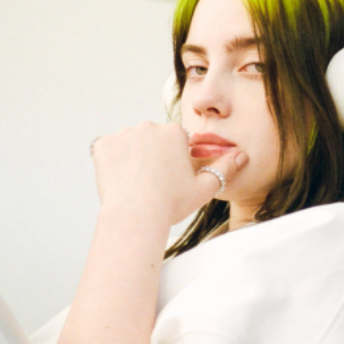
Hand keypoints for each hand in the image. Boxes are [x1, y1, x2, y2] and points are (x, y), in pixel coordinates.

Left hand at [90, 122, 247, 226]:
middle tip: (153, 183)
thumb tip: (241, 156)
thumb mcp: (204, 188)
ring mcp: (123, 134)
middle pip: (151, 138)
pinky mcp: (103, 145)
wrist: (136, 216)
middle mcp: (148, 126)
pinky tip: (121, 180)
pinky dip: (111, 162)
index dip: (173, 160)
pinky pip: (108, 150)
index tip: (170, 177)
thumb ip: (224, 169)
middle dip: (152, 155)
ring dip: (132, 158)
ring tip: (137, 184)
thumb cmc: (171, 204)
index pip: (174, 140)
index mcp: (174, 132)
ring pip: (129, 144)